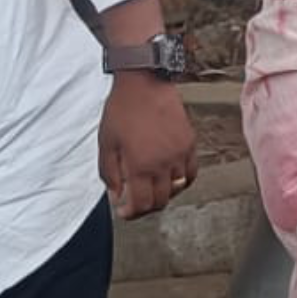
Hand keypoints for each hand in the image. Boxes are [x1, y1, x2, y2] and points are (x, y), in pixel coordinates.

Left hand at [99, 72, 197, 218]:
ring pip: (177, 189)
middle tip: (135, 202)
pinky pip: (191, 173)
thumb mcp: (106, 144)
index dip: (132, 213)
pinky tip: (170, 177)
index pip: (142, 204)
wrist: (144, 84)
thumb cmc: (122, 110)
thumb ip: (110, 174)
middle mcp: (163, 164)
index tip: (124, 211)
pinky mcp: (189, 144)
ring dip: (163, 194)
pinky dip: (181, 180)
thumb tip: (117, 195)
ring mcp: (180, 155)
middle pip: (161, 201)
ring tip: (151, 187)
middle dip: (146, 207)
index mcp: (140, 165)